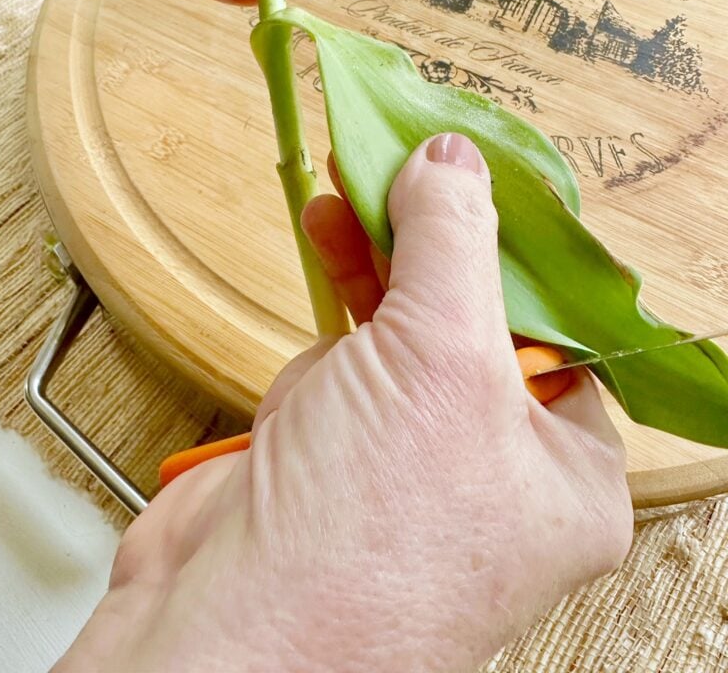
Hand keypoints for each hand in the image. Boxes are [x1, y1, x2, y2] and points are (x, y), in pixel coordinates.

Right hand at [57, 134, 631, 672]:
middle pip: (476, 316)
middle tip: (410, 166)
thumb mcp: (441, 360)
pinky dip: (337, 284)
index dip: (515, 246)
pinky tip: (328, 233)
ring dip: (380, 250)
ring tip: (355, 184)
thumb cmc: (361, 548)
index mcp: (563, 472)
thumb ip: (452, 242)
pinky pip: (350, 342)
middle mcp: (491, 468)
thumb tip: (454, 163)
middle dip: (436, 237)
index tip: (480, 177)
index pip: (558, 328)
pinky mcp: (337, 443)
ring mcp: (409, 456)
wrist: (223, 636)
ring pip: (407, 322)